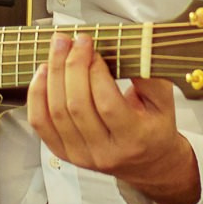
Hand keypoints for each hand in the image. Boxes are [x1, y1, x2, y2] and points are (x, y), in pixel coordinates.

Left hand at [27, 31, 200, 203]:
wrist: (146, 162)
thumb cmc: (154, 129)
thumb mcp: (165, 103)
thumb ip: (150, 77)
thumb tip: (130, 51)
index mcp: (134, 139)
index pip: (107, 104)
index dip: (95, 73)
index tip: (95, 50)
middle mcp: (105, 152)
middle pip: (77, 106)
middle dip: (71, 66)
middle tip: (74, 41)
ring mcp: (80, 155)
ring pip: (55, 113)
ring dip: (53, 74)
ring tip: (58, 49)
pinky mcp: (63, 153)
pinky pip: (40, 123)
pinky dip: (37, 94)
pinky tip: (43, 72)